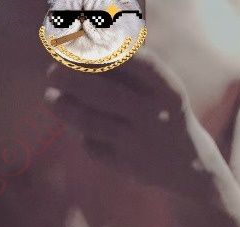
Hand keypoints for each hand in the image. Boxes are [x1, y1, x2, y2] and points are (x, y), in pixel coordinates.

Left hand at [44, 50, 203, 196]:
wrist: (189, 165)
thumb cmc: (163, 113)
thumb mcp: (159, 90)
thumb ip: (129, 72)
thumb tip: (79, 55)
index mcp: (168, 91)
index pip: (139, 64)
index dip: (108, 53)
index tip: (81, 47)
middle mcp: (156, 116)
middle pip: (105, 94)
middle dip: (71, 80)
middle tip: (52, 73)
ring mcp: (140, 143)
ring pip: (91, 122)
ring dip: (64, 107)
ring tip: (50, 97)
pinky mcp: (126, 165)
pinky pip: (93, 146)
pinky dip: (82, 135)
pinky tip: (83, 130)